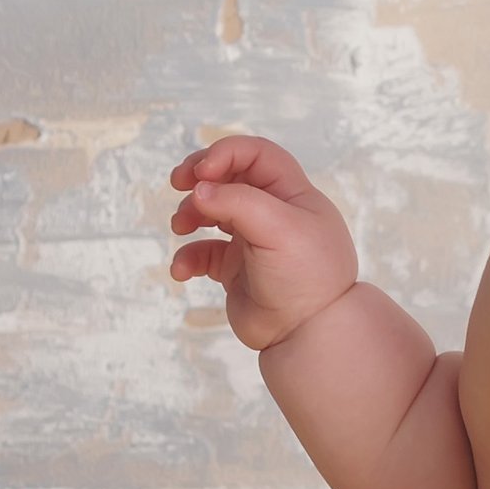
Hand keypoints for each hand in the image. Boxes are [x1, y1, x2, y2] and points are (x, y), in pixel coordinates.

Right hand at [168, 135, 359, 351]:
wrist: (310, 335)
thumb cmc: (307, 277)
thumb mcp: (280, 228)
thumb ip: (237, 202)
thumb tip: (198, 190)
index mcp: (294, 196)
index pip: (257, 155)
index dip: (225, 153)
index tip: (202, 172)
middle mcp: (275, 214)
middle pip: (229, 177)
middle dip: (200, 177)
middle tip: (179, 183)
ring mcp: (253, 241)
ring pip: (211, 212)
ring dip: (189, 213)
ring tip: (181, 227)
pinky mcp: (235, 269)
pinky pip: (202, 253)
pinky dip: (186, 257)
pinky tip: (182, 270)